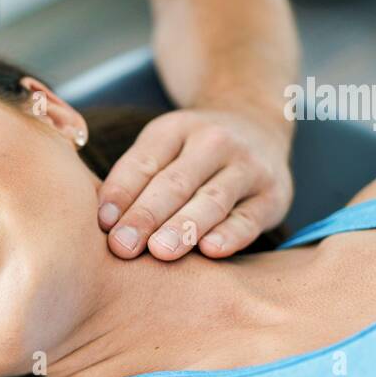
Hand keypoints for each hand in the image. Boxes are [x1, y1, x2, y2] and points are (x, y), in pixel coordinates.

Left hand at [97, 108, 292, 259]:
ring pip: (212, 200)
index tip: (103, 223)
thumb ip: (132, 179)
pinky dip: (231, 235)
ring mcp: (248, 167)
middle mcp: (215, 142)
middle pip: (176, 183)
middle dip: (146, 216)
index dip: (122, 193)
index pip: (144, 162)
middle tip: (123, 246)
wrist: (259, 125)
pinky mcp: (273, 195)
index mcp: (176, 129)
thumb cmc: (191, 153)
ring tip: (160, 251)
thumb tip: (102, 222)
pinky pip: (249, 218)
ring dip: (184, 227)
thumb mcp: (161, 147)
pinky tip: (210, 250)